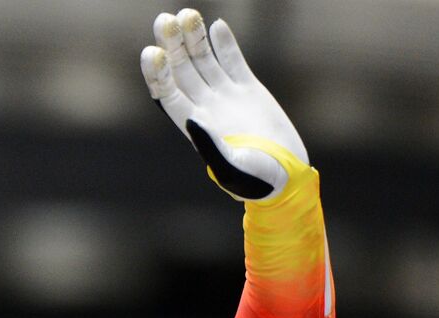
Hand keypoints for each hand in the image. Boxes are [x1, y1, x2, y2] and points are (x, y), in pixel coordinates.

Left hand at [140, 9, 306, 199]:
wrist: (285, 176)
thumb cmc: (257, 181)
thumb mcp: (232, 169)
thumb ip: (211, 147)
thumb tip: (193, 119)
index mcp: (194, 127)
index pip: (168, 94)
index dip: (158, 73)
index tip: (153, 52)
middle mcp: (205, 107)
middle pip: (181, 71)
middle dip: (171, 46)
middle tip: (164, 20)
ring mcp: (225, 96)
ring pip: (203, 60)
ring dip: (193, 38)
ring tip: (187, 14)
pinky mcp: (248, 90)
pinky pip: (232, 61)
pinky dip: (224, 44)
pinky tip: (216, 26)